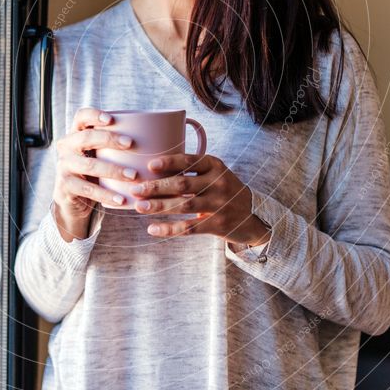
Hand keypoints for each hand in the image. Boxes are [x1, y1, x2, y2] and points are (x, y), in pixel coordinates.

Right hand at [53, 107, 137, 239]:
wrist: (73, 199)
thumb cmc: (95, 171)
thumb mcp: (101, 154)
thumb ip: (117, 145)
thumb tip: (158, 137)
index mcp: (76, 133)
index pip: (81, 116)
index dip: (94, 115)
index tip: (112, 119)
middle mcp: (67, 147)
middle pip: (86, 137)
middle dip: (109, 139)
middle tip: (131, 144)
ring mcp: (64, 166)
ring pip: (89, 165)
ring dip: (113, 170)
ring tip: (133, 176)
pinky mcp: (66, 186)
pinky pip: (87, 190)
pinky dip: (106, 195)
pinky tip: (121, 199)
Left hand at [129, 152, 271, 243]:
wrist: (252, 215)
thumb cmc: (224, 191)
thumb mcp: (215, 174)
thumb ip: (192, 170)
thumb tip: (153, 170)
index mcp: (216, 166)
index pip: (190, 161)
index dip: (169, 162)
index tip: (150, 166)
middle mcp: (218, 183)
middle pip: (182, 184)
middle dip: (156, 187)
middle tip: (136, 190)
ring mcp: (219, 205)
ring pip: (183, 206)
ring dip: (159, 206)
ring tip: (139, 207)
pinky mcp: (218, 225)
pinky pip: (189, 228)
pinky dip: (169, 229)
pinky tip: (153, 229)